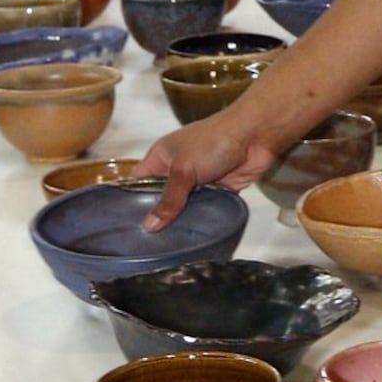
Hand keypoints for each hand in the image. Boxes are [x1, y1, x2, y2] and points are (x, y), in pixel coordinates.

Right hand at [133, 108, 280, 230]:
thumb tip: (150, 225)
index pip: (138, 181)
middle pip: (162, 198)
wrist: (255, 135)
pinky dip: (202, 219)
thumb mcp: (183, 170)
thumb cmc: (213, 141)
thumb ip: (169, 199)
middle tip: (146, 243)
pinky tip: (194, 237)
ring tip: (167, 246)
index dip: (131, 201)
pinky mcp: (218, 190)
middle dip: (158, 216)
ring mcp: (198, 181)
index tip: (127, 225)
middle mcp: (177, 169)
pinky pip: (206, 209)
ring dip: (181, 220)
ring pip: (184, 206)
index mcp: (161, 157)